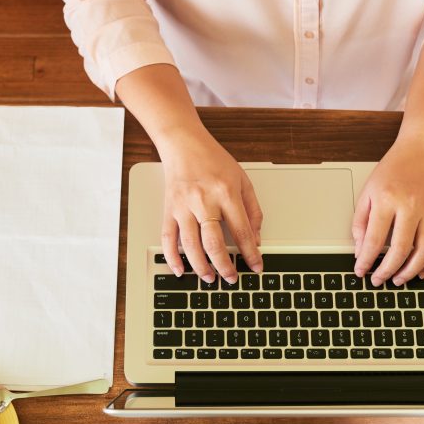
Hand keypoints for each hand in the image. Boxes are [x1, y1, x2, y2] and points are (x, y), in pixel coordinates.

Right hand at [159, 129, 263, 282]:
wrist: (183, 144)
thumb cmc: (213, 160)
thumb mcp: (242, 180)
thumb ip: (252, 210)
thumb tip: (255, 238)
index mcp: (226, 193)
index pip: (241, 230)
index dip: (250, 253)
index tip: (256, 266)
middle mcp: (203, 200)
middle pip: (214, 242)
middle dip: (224, 266)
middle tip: (231, 279)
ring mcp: (183, 206)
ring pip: (190, 245)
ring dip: (201, 266)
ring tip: (209, 278)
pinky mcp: (168, 209)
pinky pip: (168, 237)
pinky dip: (172, 257)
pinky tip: (180, 270)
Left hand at [351, 138, 423, 285]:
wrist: (421, 152)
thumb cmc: (393, 170)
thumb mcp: (367, 192)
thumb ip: (361, 222)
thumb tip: (360, 250)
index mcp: (388, 200)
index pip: (374, 240)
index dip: (366, 260)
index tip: (361, 271)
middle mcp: (411, 206)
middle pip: (401, 249)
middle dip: (388, 270)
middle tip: (379, 280)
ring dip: (410, 271)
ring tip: (399, 280)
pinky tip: (422, 270)